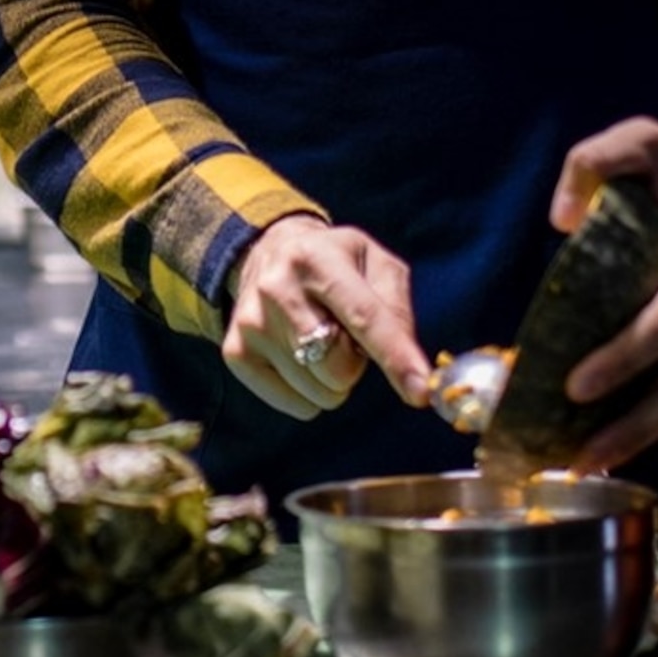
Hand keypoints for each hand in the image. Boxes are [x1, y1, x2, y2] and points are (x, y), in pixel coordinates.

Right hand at [219, 215, 428, 417]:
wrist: (266, 250)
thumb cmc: (336, 263)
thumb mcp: (376, 264)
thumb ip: (397, 310)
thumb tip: (411, 369)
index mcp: (319, 259)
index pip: (364, 318)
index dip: (396, 357)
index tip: (421, 392)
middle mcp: (277, 288)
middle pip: (339, 367)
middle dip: (355, 361)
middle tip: (345, 335)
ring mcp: (252, 323)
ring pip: (319, 392)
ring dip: (333, 378)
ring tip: (319, 339)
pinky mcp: (236, 353)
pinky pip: (296, 405)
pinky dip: (310, 393)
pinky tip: (299, 357)